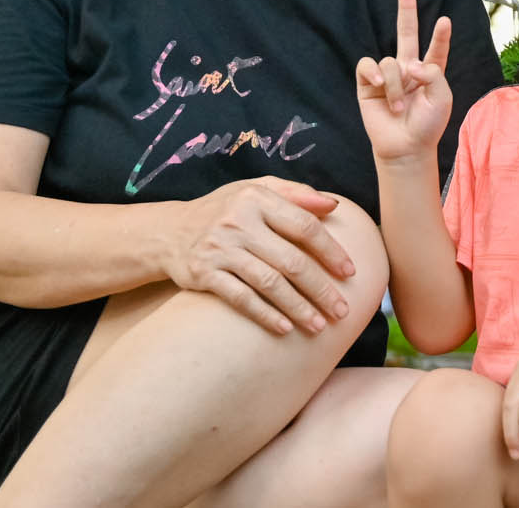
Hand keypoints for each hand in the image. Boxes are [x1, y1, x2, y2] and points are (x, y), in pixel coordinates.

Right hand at [164, 176, 355, 336]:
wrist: (169, 231)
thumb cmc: (226, 210)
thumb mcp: (257, 189)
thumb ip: (296, 193)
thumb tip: (334, 205)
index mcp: (258, 198)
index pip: (304, 226)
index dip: (331, 251)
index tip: (350, 273)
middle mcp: (238, 222)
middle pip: (291, 260)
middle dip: (321, 288)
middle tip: (342, 310)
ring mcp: (220, 249)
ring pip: (269, 283)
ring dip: (298, 307)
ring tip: (320, 325)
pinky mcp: (203, 273)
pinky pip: (240, 298)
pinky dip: (264, 315)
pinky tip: (285, 328)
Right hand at [356, 0, 453, 163]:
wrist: (405, 147)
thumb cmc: (427, 125)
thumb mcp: (442, 98)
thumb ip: (433, 74)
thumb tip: (411, 63)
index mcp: (430, 72)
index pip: (436, 48)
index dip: (440, 36)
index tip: (445, 21)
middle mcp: (408, 69)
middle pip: (406, 33)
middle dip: (406, 9)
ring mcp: (388, 75)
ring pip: (390, 62)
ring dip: (395, 85)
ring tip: (399, 106)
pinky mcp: (367, 83)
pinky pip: (367, 66)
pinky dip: (373, 73)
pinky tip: (378, 84)